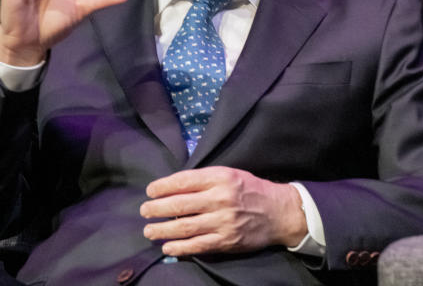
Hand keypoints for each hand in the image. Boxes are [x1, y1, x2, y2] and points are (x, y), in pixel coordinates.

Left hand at [140, 166, 306, 255]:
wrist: (278, 212)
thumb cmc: (250, 190)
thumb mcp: (230, 174)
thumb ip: (205, 180)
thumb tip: (173, 187)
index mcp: (220, 178)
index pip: (184, 181)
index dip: (162, 187)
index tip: (150, 191)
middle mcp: (220, 199)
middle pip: (180, 205)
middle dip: (157, 209)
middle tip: (144, 211)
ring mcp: (223, 222)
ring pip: (184, 227)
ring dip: (162, 230)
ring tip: (149, 230)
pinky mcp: (226, 240)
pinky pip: (197, 245)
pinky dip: (179, 247)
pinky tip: (167, 247)